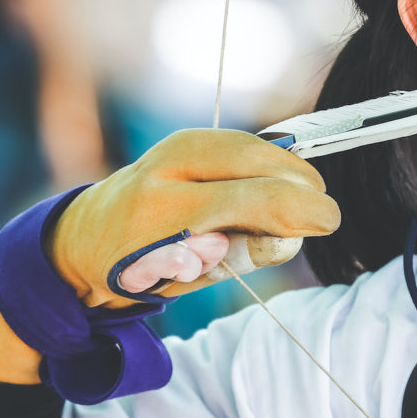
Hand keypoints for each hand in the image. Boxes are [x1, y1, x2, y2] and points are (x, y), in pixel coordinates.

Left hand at [49, 128, 338, 306]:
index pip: (254, 200)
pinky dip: (267, 164)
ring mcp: (174, 146)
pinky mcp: (185, 138)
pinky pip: (242, 144)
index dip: (303, 210)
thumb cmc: (135, 269)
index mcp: (163, 211)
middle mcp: (167, 167)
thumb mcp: (183, 279)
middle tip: (320, 213)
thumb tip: (288, 235)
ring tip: (298, 201)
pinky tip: (274, 185)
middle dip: (302, 184)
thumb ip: (237, 256)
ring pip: (255, 146)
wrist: (86, 235)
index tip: (330, 222)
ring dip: (287, 172)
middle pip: (261, 161)